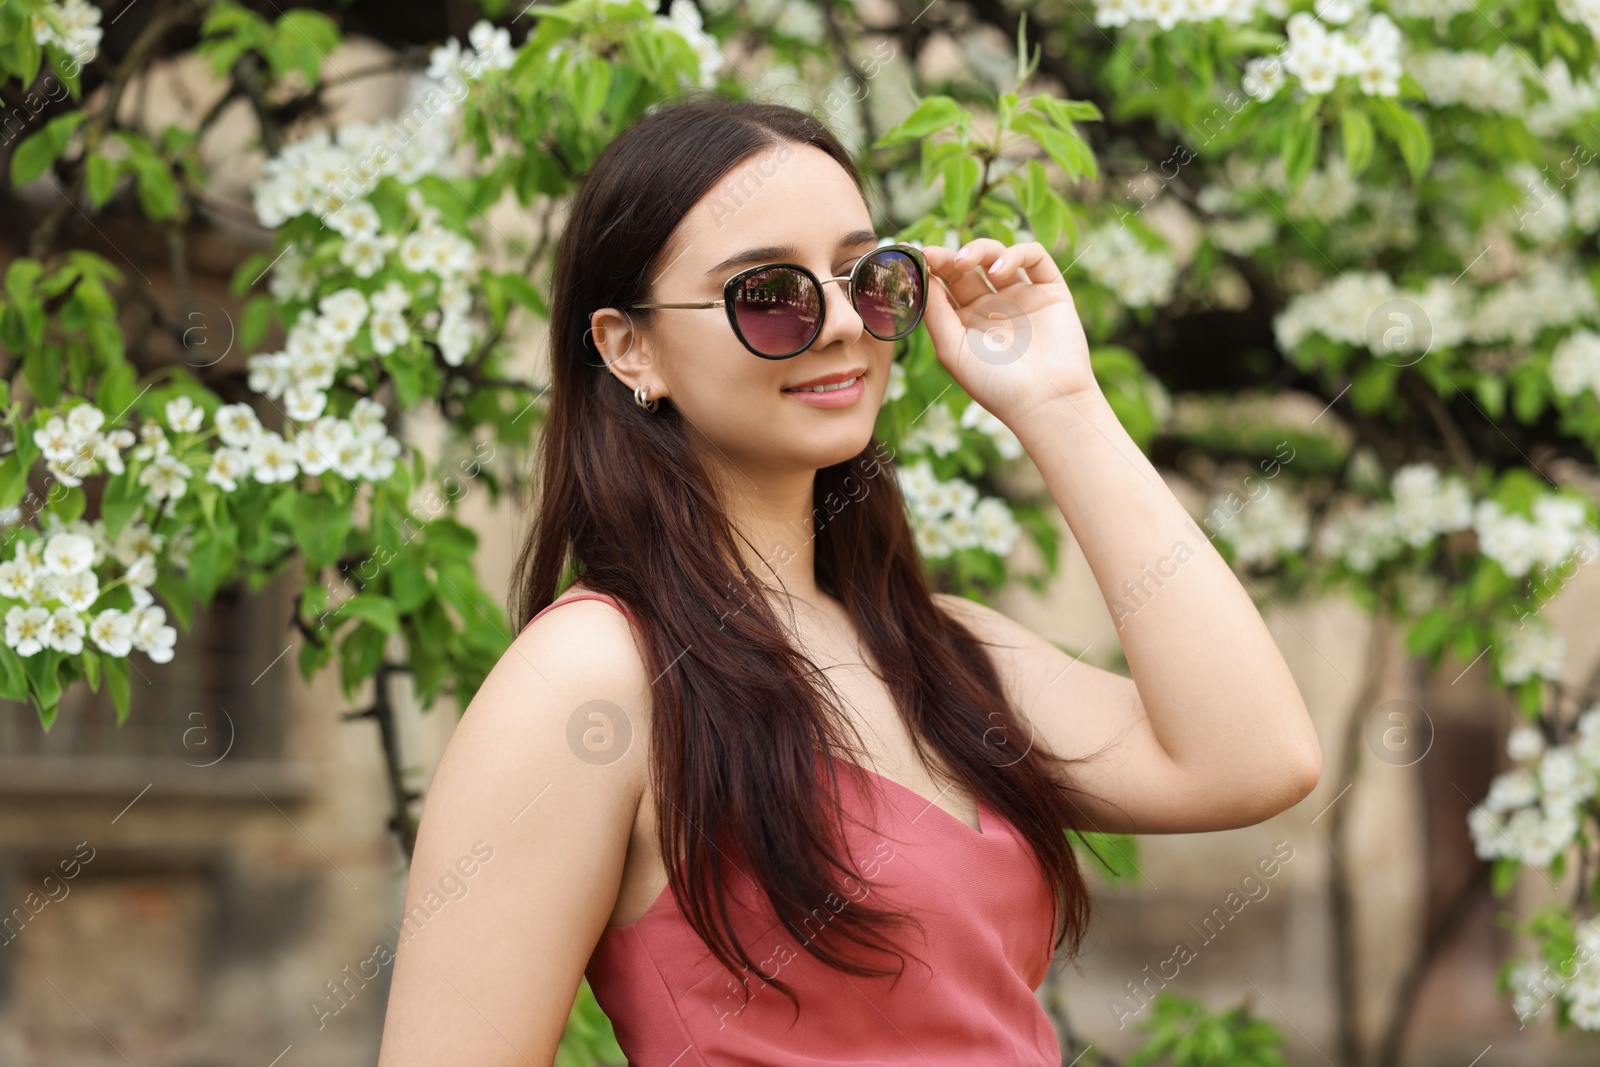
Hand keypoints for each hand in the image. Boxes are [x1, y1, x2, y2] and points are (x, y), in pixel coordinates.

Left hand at [920, 239, 1099, 426]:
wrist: (1044, 401)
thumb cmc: (994, 384)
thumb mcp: (952, 350)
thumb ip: (935, 312)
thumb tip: (920, 275)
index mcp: (964, 321)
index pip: (943, 284)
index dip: (929, 268)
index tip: (914, 256)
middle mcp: (991, 306)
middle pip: (966, 267)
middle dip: (949, 257)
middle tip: (935, 255)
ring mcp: (1021, 296)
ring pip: (997, 255)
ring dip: (978, 250)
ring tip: (965, 262)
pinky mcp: (1050, 290)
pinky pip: (1035, 257)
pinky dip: (1016, 253)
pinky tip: (999, 271)